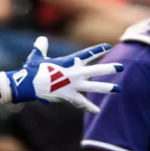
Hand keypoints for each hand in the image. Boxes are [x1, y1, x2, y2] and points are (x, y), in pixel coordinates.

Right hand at [6, 36, 122, 112]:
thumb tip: (42, 39)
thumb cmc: (32, 69)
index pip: (87, 54)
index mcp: (69, 62)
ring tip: (118, 89)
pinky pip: (81, 103)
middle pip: (96, 70)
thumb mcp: (37, 57)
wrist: (28, 84)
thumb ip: (41, 48)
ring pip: (94, 87)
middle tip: (121, 67)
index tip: (109, 46)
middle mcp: (75, 73)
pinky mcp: (69, 96)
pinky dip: (89, 107)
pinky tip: (97, 111)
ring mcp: (73, 85)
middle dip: (109, 68)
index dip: (98, 50)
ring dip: (106, 88)